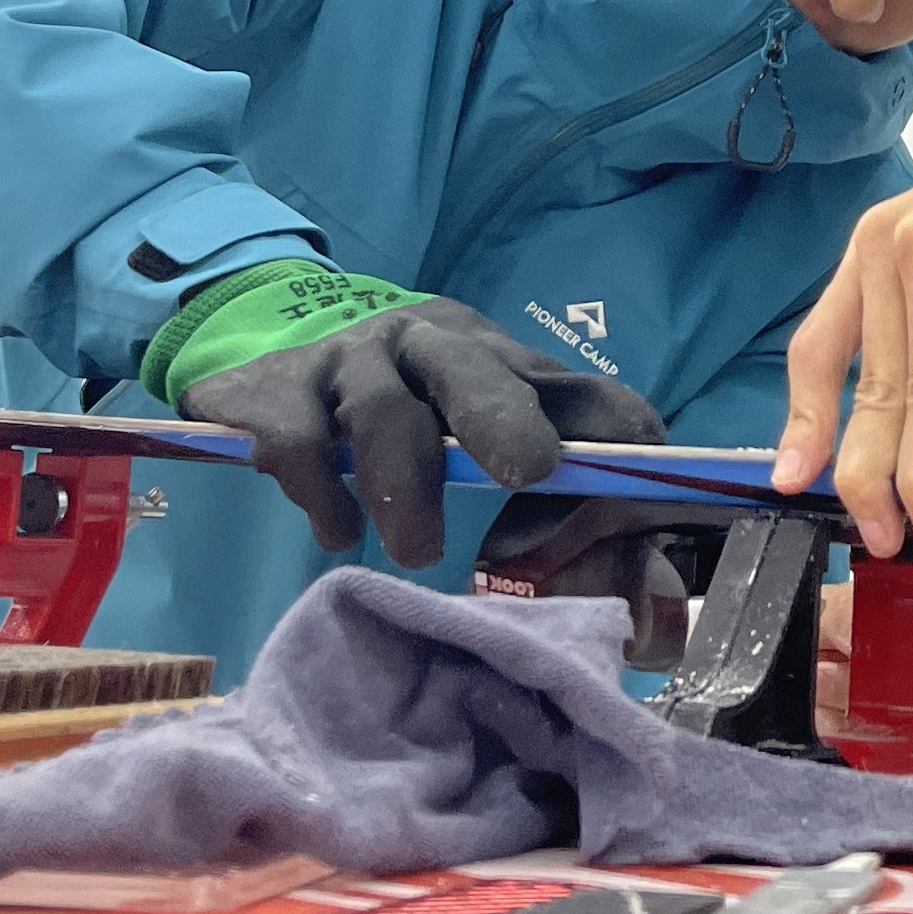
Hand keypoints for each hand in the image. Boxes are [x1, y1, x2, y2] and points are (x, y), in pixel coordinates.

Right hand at [178, 297, 667, 567]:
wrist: (269, 363)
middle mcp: (422, 343)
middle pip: (467, 368)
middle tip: (531, 473)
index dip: (602, 416)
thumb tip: (642, 570)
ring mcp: (344, 362)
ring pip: (381, 409)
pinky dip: (320, 488)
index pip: (563, 382)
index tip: (637, 451)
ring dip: (404, 485)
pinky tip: (338, 529)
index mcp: (491, 357)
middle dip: (501, 417)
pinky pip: (299, 437)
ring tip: (418, 553)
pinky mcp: (274, 393)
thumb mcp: (481, 428)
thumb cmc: (406, 412)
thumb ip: (556, 487)